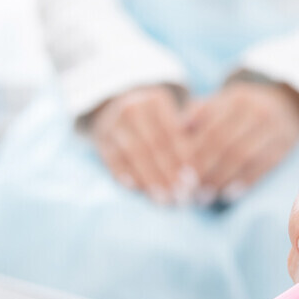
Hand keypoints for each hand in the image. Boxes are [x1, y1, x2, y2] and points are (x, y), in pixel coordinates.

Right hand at [89, 85, 195, 203]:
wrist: (117, 114)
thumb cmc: (158, 124)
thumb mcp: (174, 119)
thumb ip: (189, 135)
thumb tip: (197, 165)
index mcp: (154, 100)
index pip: (171, 132)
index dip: (182, 157)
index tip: (194, 179)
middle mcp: (131, 108)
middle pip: (153, 144)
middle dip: (168, 172)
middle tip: (182, 194)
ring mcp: (113, 123)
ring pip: (134, 153)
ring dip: (150, 178)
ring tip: (164, 198)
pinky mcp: (101, 140)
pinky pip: (113, 160)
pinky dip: (125, 175)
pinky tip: (138, 190)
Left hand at [186, 78, 298, 202]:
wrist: (285, 108)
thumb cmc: (242, 110)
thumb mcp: (223, 102)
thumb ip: (199, 112)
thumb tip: (179, 125)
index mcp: (238, 99)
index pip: (211, 130)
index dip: (194, 153)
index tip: (180, 171)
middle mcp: (258, 111)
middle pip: (226, 144)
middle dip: (205, 168)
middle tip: (189, 188)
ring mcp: (274, 130)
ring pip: (243, 157)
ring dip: (221, 178)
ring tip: (205, 195)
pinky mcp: (284, 148)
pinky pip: (262, 168)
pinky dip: (243, 182)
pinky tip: (228, 193)